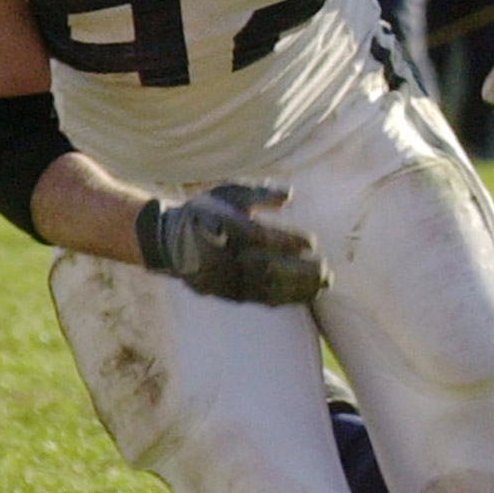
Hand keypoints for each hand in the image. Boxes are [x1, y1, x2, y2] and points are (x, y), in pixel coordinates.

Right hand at [137, 183, 329, 304]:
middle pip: (264, 267)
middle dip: (298, 271)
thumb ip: (259, 194)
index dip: (286, 241)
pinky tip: (305, 295)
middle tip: (327, 269)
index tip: (312, 242)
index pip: (258, 237)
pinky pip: (256, 298)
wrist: (167, 240)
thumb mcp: (228, 194)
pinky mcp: (223, 293)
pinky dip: (282, 298)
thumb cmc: (208, 211)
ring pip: (262, 288)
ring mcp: (220, 278)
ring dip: (296, 288)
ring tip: (323, 284)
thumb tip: (291, 194)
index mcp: (220, 227)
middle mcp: (220, 255)